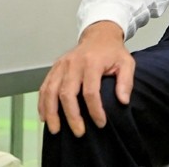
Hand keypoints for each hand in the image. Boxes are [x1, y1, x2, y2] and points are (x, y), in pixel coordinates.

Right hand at [38, 21, 133, 137]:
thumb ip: (126, 81)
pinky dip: (42, 103)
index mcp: (92, 62)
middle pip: (67, 93)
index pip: (91, 91)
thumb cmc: (113, 52)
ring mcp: (61, 65)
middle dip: (72, 116)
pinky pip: (44, 87)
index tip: (100, 123)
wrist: (99, 35)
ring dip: (52, 113)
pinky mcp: (54, 67)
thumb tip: (123, 101)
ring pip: (51, 91)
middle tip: (79, 132)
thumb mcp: (126, 63)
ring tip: (56, 130)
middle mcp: (73, 63)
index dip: (95, 110)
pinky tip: (45, 117)